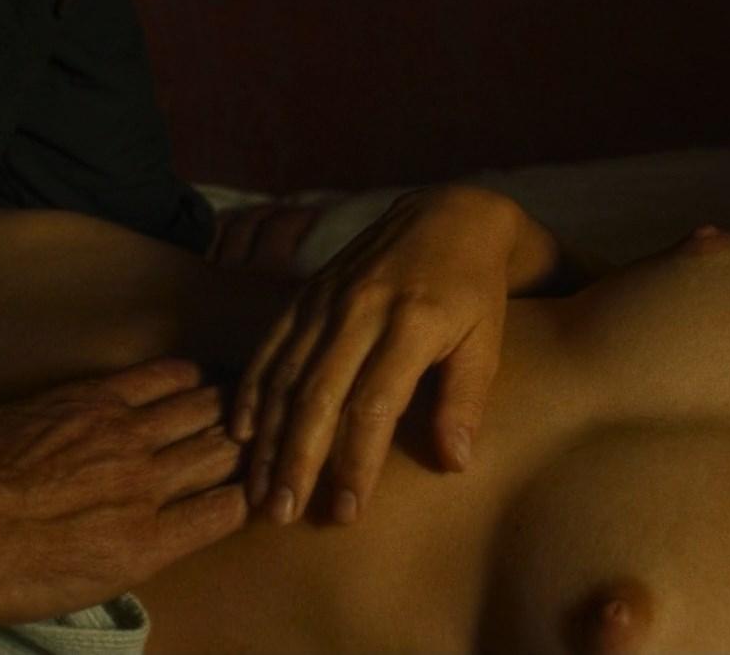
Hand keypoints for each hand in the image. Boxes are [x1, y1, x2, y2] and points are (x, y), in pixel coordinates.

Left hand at [0, 358, 246, 622]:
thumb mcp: (81, 588)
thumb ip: (133, 554)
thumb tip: (155, 534)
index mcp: (148, 545)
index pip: (227, 510)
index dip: (240, 497)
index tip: (238, 491)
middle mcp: (149, 487)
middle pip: (223, 453)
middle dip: (240, 448)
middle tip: (243, 441)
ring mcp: (124, 438)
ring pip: (203, 410)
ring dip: (221, 408)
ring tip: (226, 406)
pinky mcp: (93, 399)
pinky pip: (160, 378)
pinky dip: (185, 377)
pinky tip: (193, 377)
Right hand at [234, 186, 519, 525]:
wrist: (450, 216)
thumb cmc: (474, 292)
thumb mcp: (487, 343)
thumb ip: (466, 402)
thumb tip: (453, 463)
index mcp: (412, 324)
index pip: (373, 405)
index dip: (356, 462)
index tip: (346, 510)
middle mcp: (361, 309)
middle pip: (318, 395)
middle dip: (297, 460)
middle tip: (283, 513)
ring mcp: (328, 298)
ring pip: (286, 375)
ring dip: (269, 437)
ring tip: (259, 490)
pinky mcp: (308, 292)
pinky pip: (271, 344)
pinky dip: (252, 388)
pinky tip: (242, 433)